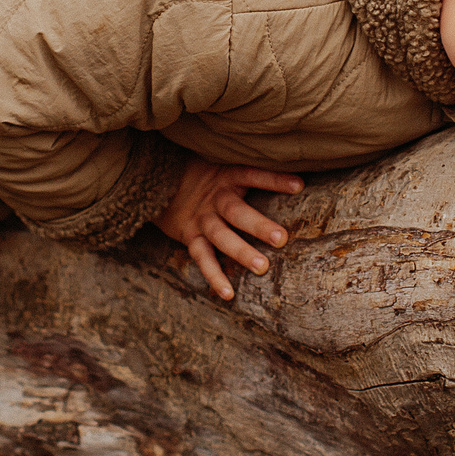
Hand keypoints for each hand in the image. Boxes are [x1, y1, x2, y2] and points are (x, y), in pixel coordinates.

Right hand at [156, 160, 303, 300]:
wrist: (155, 178)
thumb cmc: (202, 172)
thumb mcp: (221, 161)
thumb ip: (247, 168)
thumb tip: (294, 170)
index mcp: (225, 176)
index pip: (251, 175)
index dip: (274, 180)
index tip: (299, 185)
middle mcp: (214, 198)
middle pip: (237, 212)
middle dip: (258, 226)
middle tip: (282, 239)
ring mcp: (202, 219)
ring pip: (222, 237)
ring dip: (241, 253)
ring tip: (262, 268)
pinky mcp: (189, 236)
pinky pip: (202, 258)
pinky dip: (214, 276)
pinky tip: (228, 294)